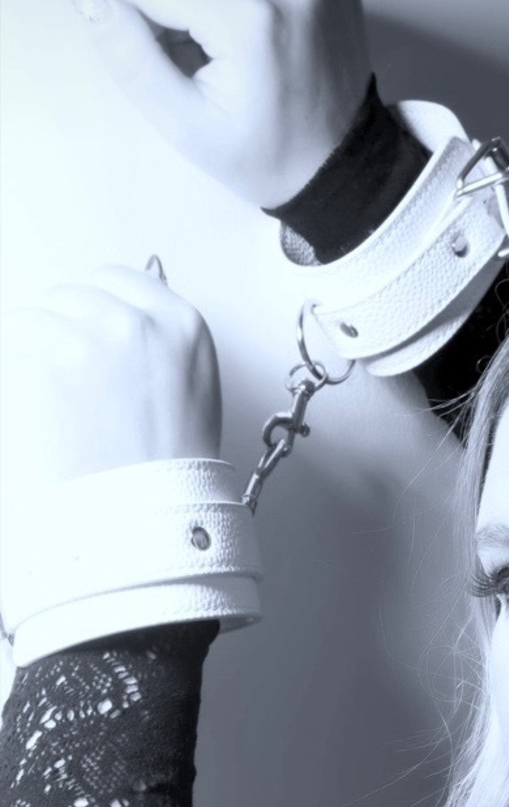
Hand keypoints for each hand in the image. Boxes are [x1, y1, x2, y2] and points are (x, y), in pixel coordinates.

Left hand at [0, 263, 220, 509]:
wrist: (148, 527)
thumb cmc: (173, 473)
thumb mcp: (191, 391)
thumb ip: (156, 342)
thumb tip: (113, 311)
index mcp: (181, 327)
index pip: (115, 279)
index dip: (96, 311)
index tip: (90, 338)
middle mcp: (132, 326)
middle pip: (65, 297)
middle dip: (60, 335)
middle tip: (73, 393)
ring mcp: (80, 346)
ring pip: (24, 324)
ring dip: (28, 359)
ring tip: (56, 413)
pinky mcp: (34, 371)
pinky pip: (5, 362)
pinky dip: (11, 390)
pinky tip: (36, 425)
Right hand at [66, 0, 371, 207]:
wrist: (342, 173)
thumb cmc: (267, 157)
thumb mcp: (185, 125)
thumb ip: (129, 56)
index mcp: (250, 17)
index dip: (153, 27)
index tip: (190, 71)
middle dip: (185, 12)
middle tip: (219, 71)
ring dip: (217, 4)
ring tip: (247, 61)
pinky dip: (252, 0)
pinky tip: (271, 46)